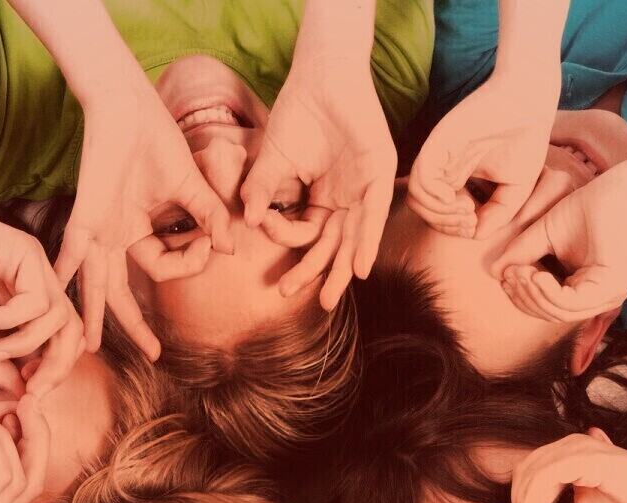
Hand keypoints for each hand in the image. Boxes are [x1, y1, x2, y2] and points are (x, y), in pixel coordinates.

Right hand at [0, 194, 81, 398]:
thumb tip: (23, 393)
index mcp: (24, 303)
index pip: (59, 341)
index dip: (52, 372)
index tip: (27, 394)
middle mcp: (35, 283)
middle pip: (71, 331)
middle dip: (57, 367)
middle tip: (31, 388)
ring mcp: (32, 266)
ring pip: (61, 318)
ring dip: (26, 345)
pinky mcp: (24, 251)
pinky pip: (37, 300)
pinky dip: (10, 320)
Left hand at [59, 87, 232, 358]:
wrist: (128, 107)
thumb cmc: (156, 138)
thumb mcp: (189, 186)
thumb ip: (209, 216)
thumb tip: (232, 247)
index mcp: (138, 229)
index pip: (164, 266)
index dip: (192, 261)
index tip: (212, 242)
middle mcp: (115, 236)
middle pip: (122, 292)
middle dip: (135, 326)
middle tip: (152, 354)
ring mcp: (98, 229)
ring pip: (95, 283)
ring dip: (92, 316)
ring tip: (86, 347)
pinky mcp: (86, 215)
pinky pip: (70, 251)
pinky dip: (61, 273)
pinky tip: (52, 295)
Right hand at [241, 55, 395, 309]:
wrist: (321, 79)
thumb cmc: (297, 115)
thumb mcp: (272, 160)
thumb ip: (261, 190)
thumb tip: (248, 220)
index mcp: (320, 198)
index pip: (307, 234)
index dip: (292, 248)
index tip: (276, 258)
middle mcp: (344, 199)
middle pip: (332, 244)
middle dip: (318, 273)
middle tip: (305, 301)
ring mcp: (363, 189)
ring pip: (353, 237)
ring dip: (343, 268)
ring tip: (328, 297)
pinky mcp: (378, 176)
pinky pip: (374, 215)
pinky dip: (367, 241)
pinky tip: (360, 267)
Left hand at [408, 80, 555, 238]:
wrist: (529, 101)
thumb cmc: (525, 139)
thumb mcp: (516, 188)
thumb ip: (498, 214)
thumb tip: (476, 236)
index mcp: (456, 176)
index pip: (437, 212)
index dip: (451, 228)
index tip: (474, 225)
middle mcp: (443, 167)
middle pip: (423, 209)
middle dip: (445, 225)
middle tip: (470, 222)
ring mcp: (438, 156)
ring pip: (417, 198)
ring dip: (440, 215)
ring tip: (468, 210)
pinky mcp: (439, 144)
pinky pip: (420, 179)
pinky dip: (435, 197)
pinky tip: (457, 197)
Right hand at [491, 170, 626, 323]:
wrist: (622, 188)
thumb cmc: (589, 207)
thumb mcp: (544, 234)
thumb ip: (522, 254)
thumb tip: (495, 273)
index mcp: (585, 289)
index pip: (547, 305)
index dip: (522, 296)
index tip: (505, 275)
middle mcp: (598, 298)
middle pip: (550, 314)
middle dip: (524, 298)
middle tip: (509, 275)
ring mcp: (607, 296)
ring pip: (559, 313)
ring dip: (533, 295)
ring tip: (519, 273)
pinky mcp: (611, 287)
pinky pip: (572, 304)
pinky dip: (548, 293)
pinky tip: (536, 275)